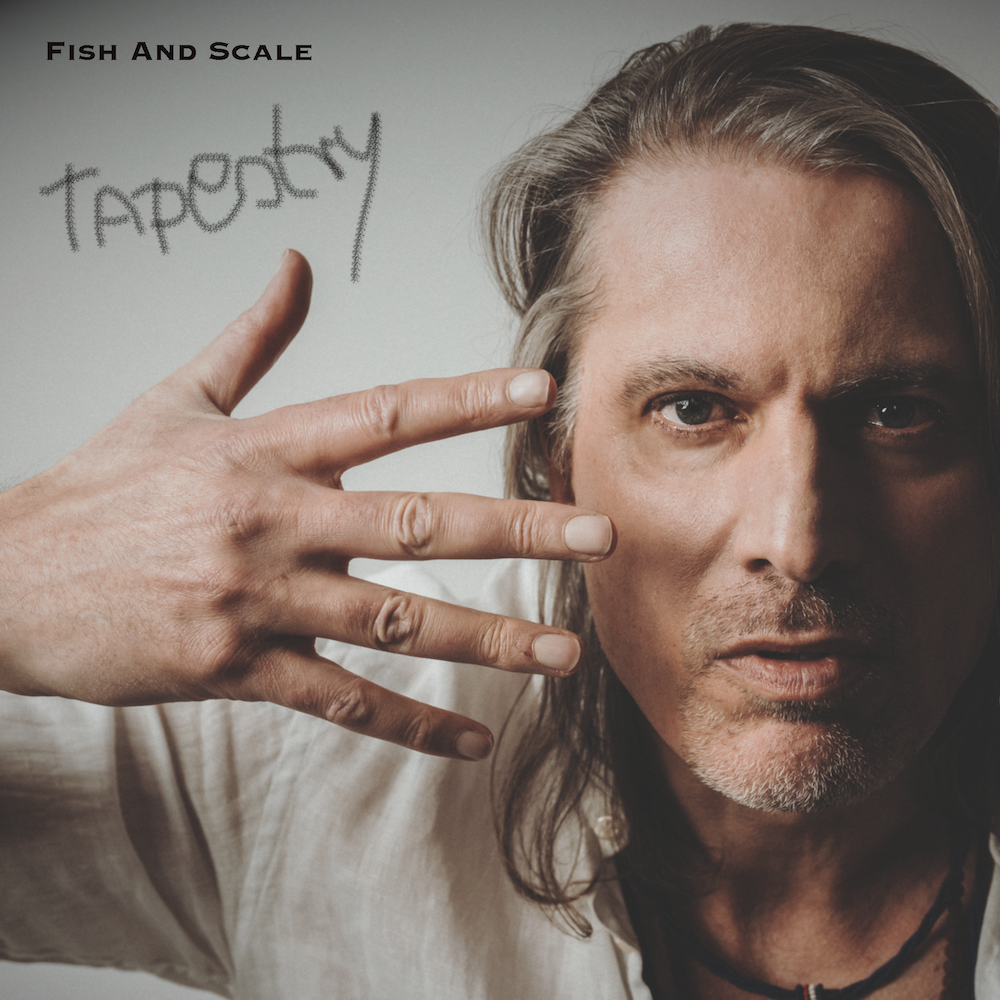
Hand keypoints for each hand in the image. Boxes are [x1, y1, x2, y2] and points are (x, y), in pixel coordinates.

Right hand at [0, 251, 613, 758]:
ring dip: (487, 640)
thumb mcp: (174, 398)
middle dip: (517, 529)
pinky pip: (341, 701)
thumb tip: (296, 262)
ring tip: (563, 654)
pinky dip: (410, 722)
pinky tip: (472, 739)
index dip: (469, 398)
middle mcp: (273, 520)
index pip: (388, 413)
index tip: (543, 391)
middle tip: (601, 535)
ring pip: (395, 621)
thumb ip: (252, 336)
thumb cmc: (100, 489)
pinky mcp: (235, 668)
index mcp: (264, 449)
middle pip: (417, 521)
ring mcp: (257, 599)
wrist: (7, 580)